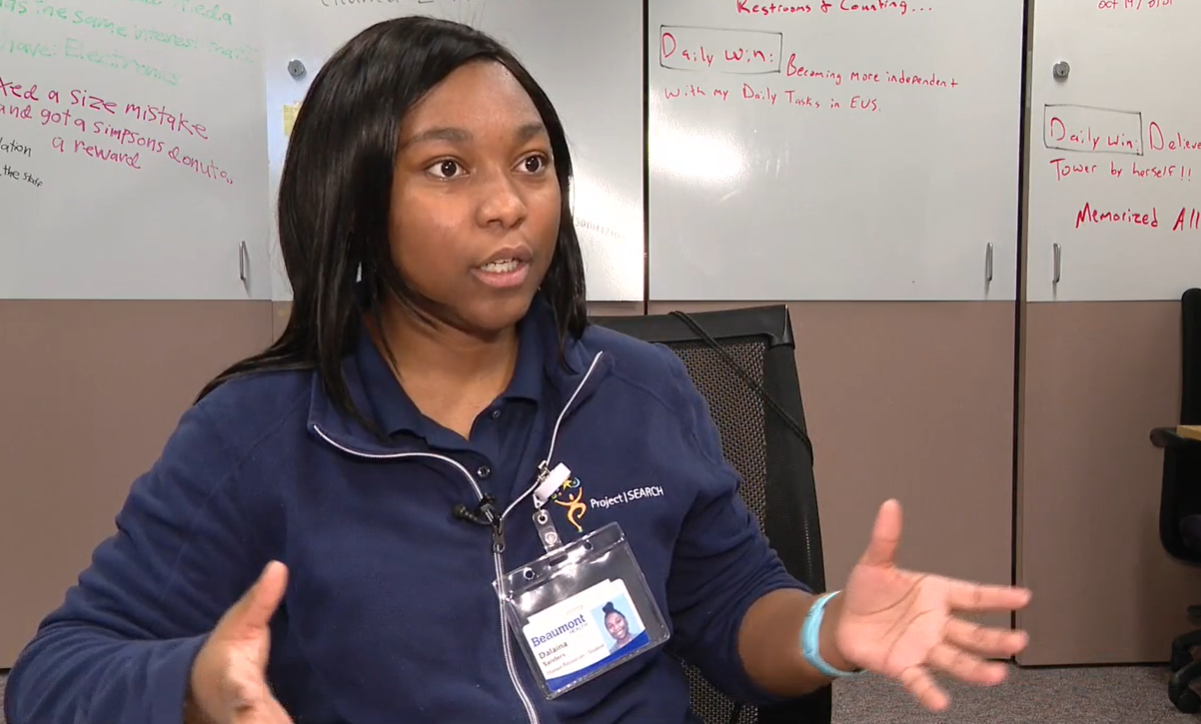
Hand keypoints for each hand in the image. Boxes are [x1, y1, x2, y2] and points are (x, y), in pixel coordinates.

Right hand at [187, 561, 292, 723]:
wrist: (204, 692)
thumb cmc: (227, 654)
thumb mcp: (241, 624)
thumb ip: (260, 600)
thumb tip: (279, 566)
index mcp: (232, 676)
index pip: (236, 684)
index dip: (242, 690)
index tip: (248, 693)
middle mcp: (240, 705)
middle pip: (248, 718)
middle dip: (256, 718)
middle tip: (264, 713)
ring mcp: (249, 720)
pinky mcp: (261, 723)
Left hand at [831, 500, 1030, 711]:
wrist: (845, 621)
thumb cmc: (868, 592)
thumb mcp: (875, 562)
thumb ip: (886, 538)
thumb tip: (890, 506)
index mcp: (936, 595)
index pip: (972, 595)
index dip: (996, 596)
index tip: (1023, 597)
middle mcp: (937, 624)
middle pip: (973, 633)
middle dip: (996, 638)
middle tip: (1019, 641)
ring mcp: (924, 647)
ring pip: (956, 659)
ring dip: (976, 669)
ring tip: (996, 676)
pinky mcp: (904, 666)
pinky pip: (920, 680)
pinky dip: (929, 691)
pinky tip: (941, 702)